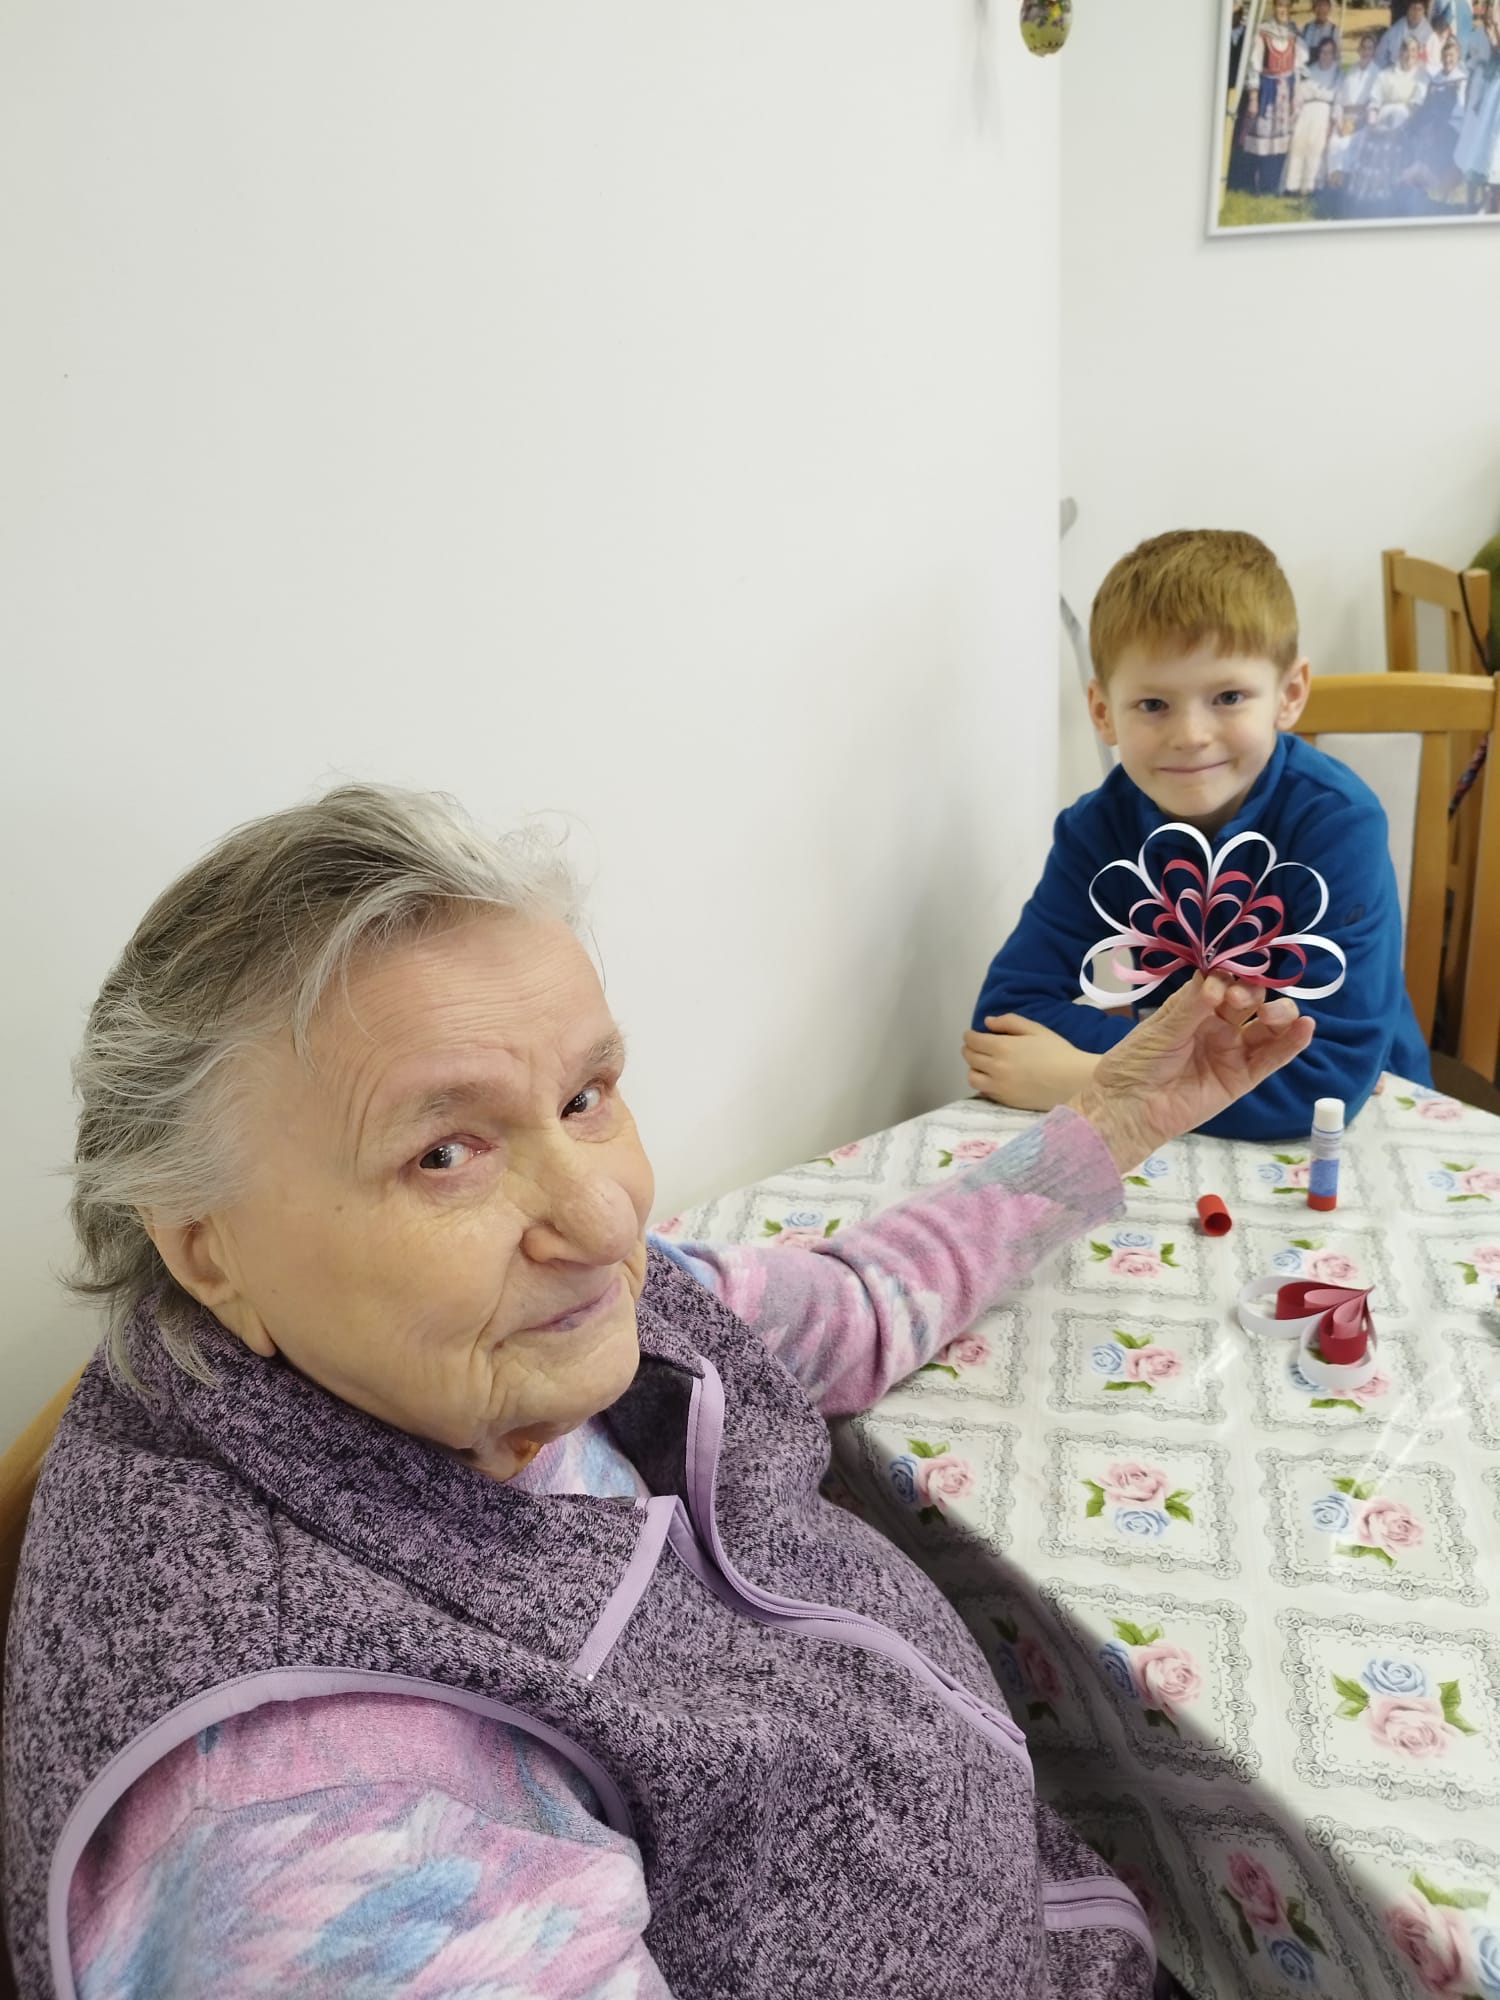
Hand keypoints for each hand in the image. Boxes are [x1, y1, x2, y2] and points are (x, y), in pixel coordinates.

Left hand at [962, 1014, 1098, 1110]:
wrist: (1073, 1081)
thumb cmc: (1057, 1051)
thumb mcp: (1036, 1029)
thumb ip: (1009, 1022)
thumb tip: (987, 1022)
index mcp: (1002, 1047)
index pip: (973, 1041)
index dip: (969, 1036)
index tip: (972, 1035)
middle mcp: (995, 1067)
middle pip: (970, 1058)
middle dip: (969, 1049)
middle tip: (977, 1047)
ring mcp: (999, 1086)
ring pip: (972, 1077)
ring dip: (973, 1068)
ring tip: (983, 1065)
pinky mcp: (1005, 1101)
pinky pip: (984, 1092)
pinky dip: (984, 1084)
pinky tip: (993, 1079)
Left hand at [1067, 974, 1314, 1174]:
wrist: (1129, 1109)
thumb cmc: (1136, 1062)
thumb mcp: (1161, 1029)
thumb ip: (1192, 1006)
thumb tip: (1219, 979)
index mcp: (1194, 1005)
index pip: (1224, 980)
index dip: (1231, 974)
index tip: (1226, 978)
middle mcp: (1217, 1023)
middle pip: (1250, 999)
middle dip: (1252, 993)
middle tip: (1239, 1000)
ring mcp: (1232, 1050)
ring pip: (1267, 1026)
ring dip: (1279, 1014)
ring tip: (1276, 1014)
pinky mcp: (1242, 1077)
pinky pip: (1271, 1058)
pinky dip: (1291, 1043)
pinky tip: (1305, 1027)